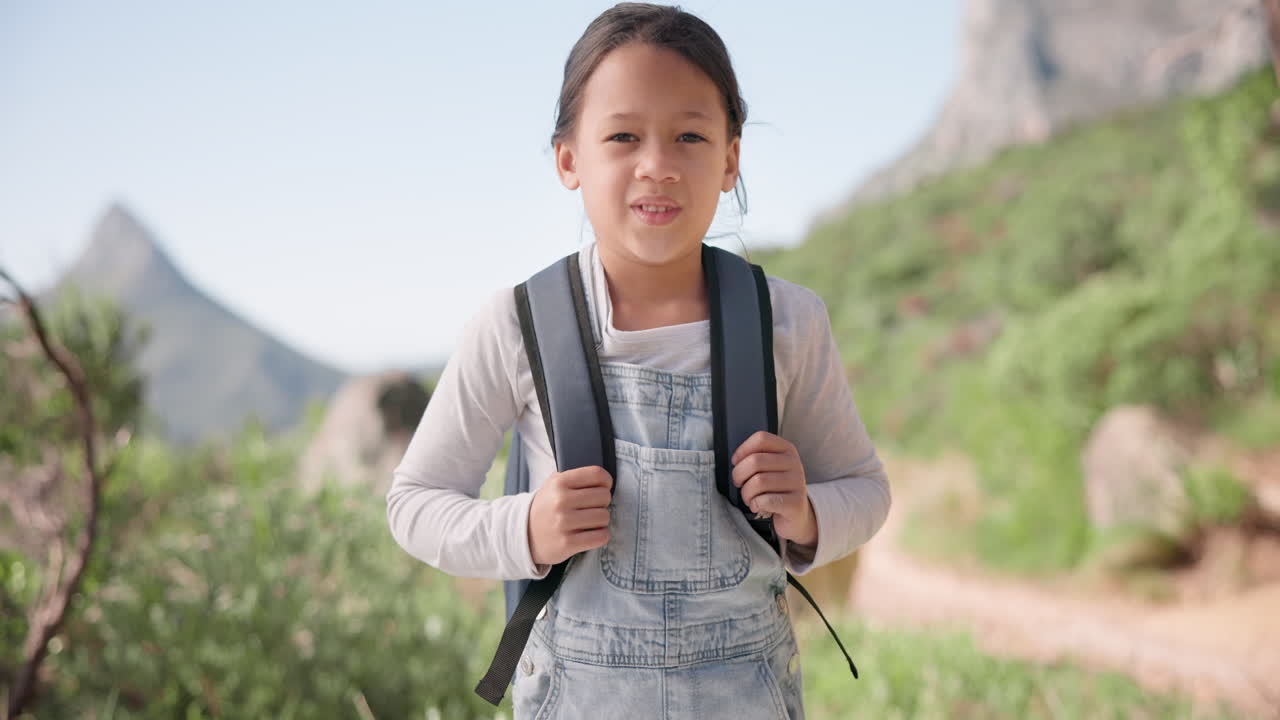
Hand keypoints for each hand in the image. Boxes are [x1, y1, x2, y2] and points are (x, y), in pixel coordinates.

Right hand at [527, 466, 612, 565]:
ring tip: (590, 521)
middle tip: (592, 507)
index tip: (604, 487)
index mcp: (559, 482)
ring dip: (601, 520)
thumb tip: (604, 479)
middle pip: (604, 496)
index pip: (597, 474)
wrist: (524, 534)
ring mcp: (563, 523)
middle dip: (603, 502)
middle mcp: (561, 501)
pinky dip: (601, 535)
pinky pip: (601, 536)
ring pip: (604, 517)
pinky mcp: (567, 543)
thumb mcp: (553, 484)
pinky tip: (591, 533)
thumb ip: (576, 477)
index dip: (606, 481)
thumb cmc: (546, 507)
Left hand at [731, 431, 816, 545]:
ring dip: (746, 494)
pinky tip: (758, 506)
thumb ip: (755, 459)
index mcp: (787, 450)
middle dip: (739, 475)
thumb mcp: (769, 469)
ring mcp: (797, 483)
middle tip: (739, 484)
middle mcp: (794, 463)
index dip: (743, 450)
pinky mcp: (796, 503)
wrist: (795, 516)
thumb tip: (736, 460)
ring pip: (758, 482)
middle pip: (755, 461)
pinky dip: (755, 504)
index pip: (761, 439)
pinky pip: (765, 500)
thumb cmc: (775, 490)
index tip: (736, 462)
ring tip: (749, 498)